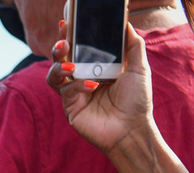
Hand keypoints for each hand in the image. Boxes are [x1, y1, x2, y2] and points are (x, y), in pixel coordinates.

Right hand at [47, 23, 155, 156]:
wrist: (133, 129)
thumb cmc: (137, 101)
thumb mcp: (139, 68)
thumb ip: (133, 45)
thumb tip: (126, 23)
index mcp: (95, 68)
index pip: (77, 48)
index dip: (69, 35)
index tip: (66, 22)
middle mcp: (82, 79)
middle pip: (60, 59)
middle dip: (58, 48)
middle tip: (64, 42)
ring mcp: (74, 94)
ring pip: (54, 75)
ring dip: (58, 65)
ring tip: (70, 64)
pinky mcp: (70, 108)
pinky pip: (66, 91)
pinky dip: (77, 85)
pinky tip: (92, 86)